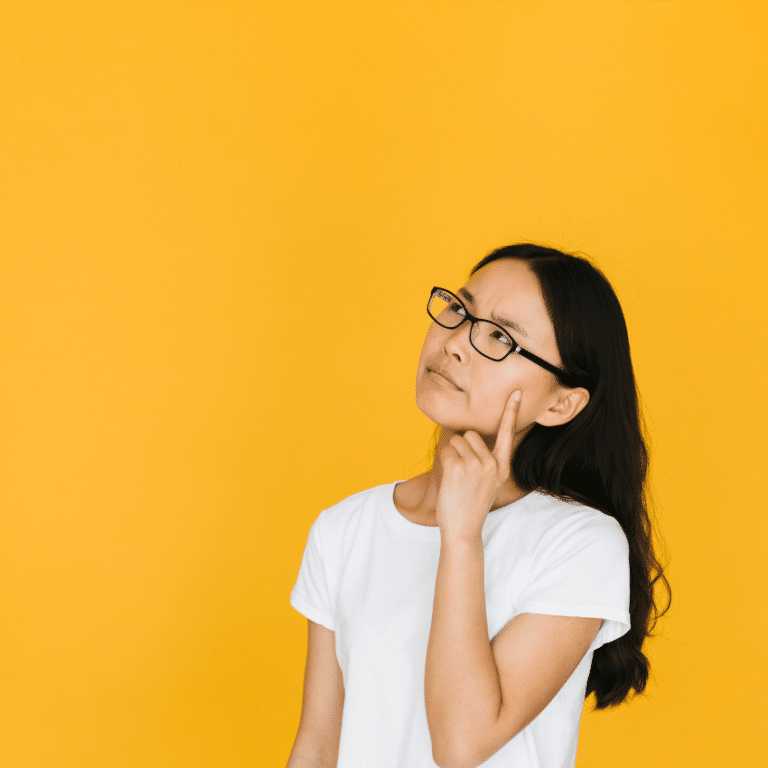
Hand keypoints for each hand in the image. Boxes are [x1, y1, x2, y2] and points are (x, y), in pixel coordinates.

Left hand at [435, 389, 522, 540]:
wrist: (463, 529)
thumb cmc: (471, 504)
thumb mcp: (489, 483)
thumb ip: (486, 461)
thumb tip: (468, 437)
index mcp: (502, 466)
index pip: (507, 433)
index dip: (511, 411)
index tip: (516, 391)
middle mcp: (492, 463)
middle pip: (470, 434)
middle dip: (462, 448)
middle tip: (464, 474)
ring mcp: (475, 465)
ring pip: (456, 441)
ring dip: (452, 455)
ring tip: (457, 479)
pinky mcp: (458, 467)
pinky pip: (445, 451)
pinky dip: (444, 462)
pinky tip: (451, 481)